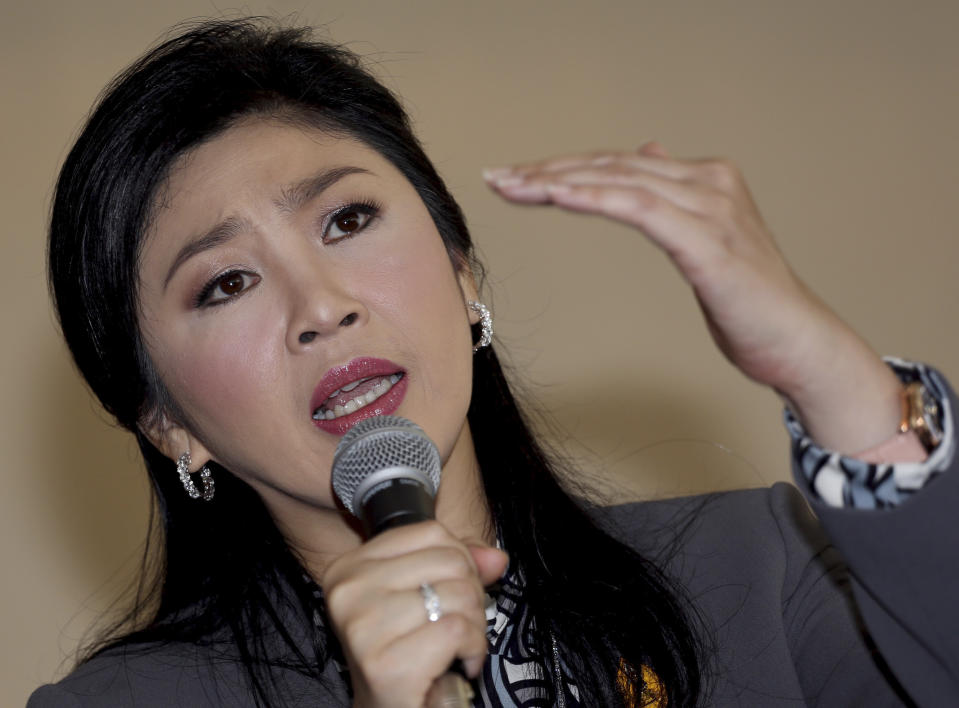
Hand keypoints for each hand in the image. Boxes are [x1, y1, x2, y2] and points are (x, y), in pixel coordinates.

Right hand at [322, 521, 507, 707]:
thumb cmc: (401, 654)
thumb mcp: (420, 599)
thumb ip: (458, 569)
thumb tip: (496, 557)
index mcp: (350, 567)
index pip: (431, 532)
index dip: (460, 560)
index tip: (452, 591)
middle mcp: (349, 592)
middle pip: (451, 562)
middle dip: (471, 594)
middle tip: (459, 624)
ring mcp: (363, 627)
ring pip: (460, 595)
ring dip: (474, 625)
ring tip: (457, 645)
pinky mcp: (385, 664)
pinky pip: (458, 630)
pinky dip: (473, 648)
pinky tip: (460, 662)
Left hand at [484, 143, 903, 453]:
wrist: (798, 343)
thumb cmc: (749, 302)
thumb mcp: (705, 239)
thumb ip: (674, 197)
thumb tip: (646, 155)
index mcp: (706, 178)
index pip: (619, 164)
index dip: (564, 167)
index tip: (516, 178)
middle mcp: (709, 182)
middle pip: (610, 166)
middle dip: (547, 170)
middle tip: (497, 177)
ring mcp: (712, 208)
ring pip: (619, 181)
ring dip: (557, 181)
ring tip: (512, 187)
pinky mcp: (708, 242)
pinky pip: (639, 209)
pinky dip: (593, 198)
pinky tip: (556, 196)